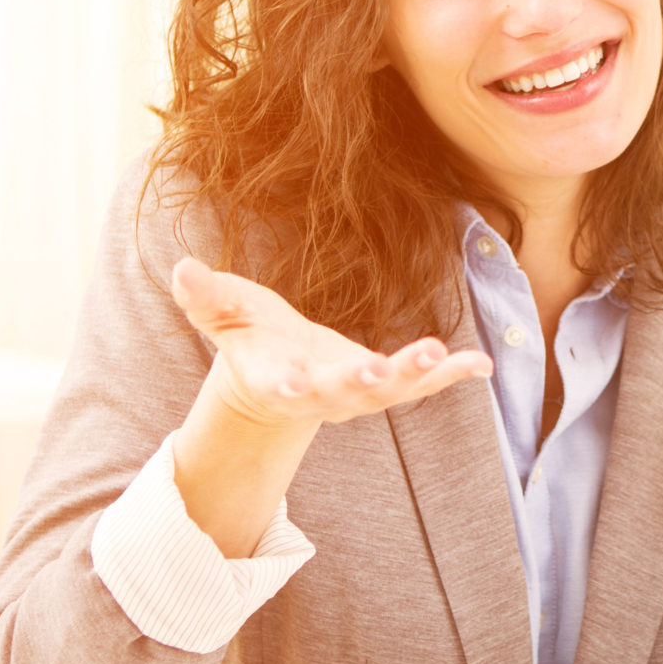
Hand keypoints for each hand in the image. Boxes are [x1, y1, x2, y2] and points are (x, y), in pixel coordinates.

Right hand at [171, 256, 489, 428]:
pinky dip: (451, 375)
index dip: (284, 388)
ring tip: (438, 353)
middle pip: (340, 394)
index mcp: (275, 380)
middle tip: (376, 370)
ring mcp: (356, 394)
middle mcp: (319, 394)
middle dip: (358, 383)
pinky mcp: (386, 385)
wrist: (283, 373)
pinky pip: (423, 383)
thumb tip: (181, 268)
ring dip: (412, 375)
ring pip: (387, 392)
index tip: (291, 388)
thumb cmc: (252, 337)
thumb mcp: (225, 313)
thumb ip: (205, 297)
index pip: (277, 387)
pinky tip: (482, 363)